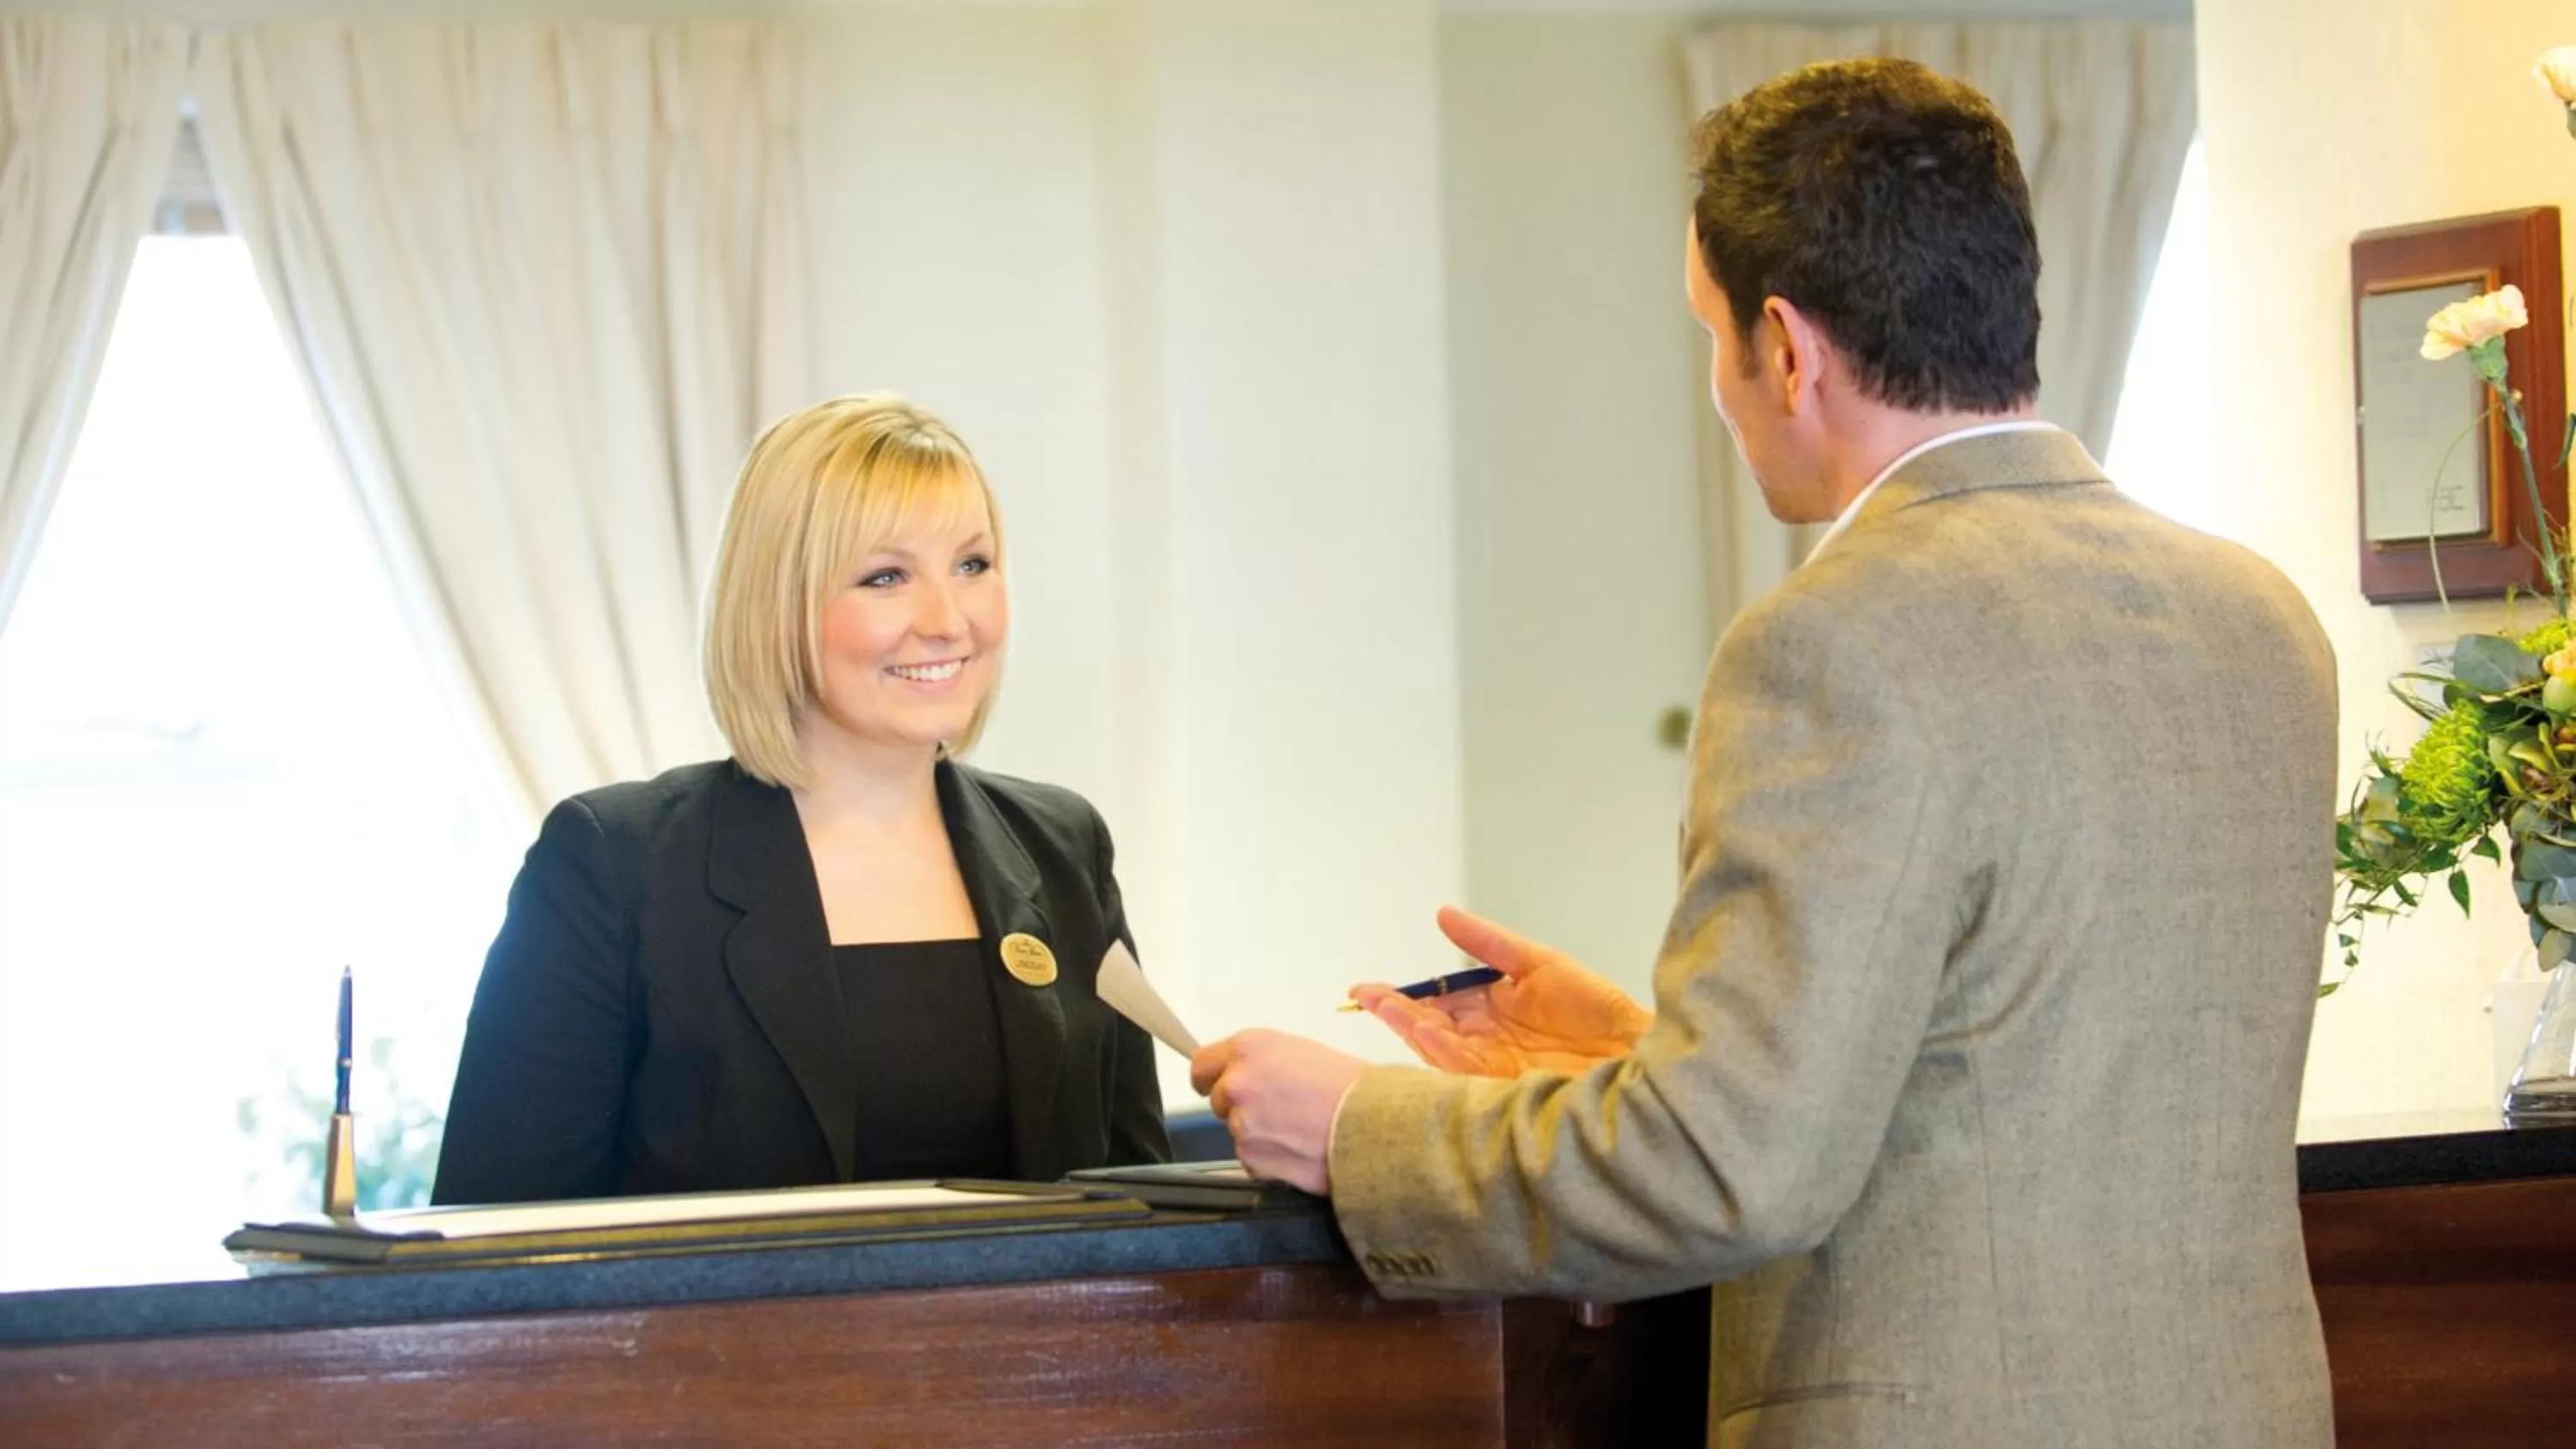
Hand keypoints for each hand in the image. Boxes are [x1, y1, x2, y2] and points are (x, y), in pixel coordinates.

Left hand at [1188, 1030, 1366, 1193]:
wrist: (1374, 1125)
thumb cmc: (1350, 1087)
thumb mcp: (1299, 1052)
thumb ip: (1261, 1062)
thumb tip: (1243, 1074)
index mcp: (1249, 1048)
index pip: (1201, 1065)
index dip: (1213, 1078)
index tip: (1218, 1085)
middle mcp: (1237, 1083)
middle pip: (1219, 1101)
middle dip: (1242, 1107)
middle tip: (1281, 1109)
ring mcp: (1241, 1123)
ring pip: (1238, 1132)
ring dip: (1260, 1134)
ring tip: (1299, 1129)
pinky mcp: (1251, 1158)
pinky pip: (1252, 1159)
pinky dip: (1271, 1158)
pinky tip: (1299, 1148)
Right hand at [1350, 905, 1650, 1077]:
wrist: (1635, 1050)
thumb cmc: (1598, 1010)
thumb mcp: (1538, 963)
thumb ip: (1489, 943)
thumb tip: (1444, 915)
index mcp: (1493, 1009)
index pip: (1439, 1002)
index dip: (1405, 995)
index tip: (1371, 988)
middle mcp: (1487, 1039)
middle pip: (1430, 1027)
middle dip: (1395, 1012)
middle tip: (1365, 996)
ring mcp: (1494, 1064)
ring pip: (1439, 1048)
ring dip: (1410, 1028)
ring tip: (1383, 1007)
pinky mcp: (1505, 1085)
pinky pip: (1464, 1069)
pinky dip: (1442, 1051)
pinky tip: (1426, 1033)